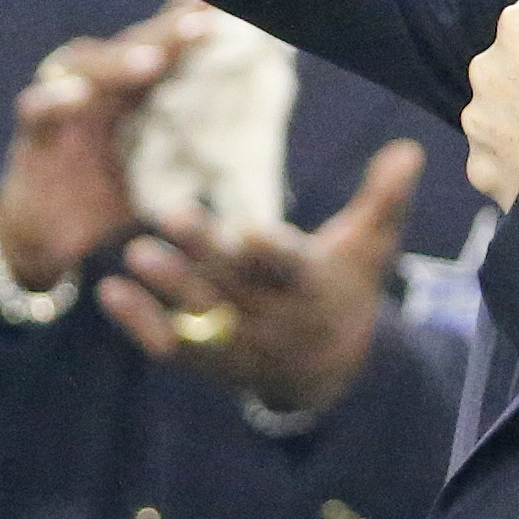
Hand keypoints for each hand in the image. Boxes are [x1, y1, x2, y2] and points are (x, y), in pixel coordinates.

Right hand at [0, 1, 212, 291]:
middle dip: (168, 32)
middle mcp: (99, 86)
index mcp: (134, 91)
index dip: (195, 24)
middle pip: (134, 46)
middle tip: (204, 21)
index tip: (233, 5)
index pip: (169, 48)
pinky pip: (37, 108)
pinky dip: (55, 99)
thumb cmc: (108, 199)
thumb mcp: (160, 178)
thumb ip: (193, 156)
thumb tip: (260, 152)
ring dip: (118, 61)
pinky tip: (78, 95)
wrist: (47, 237)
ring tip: (152, 60)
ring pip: (86, 65)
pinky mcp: (32, 135)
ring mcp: (62, 104)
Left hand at [99, 140, 426, 413]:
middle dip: (204, 254)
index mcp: (313, 286)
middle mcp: (274, 319)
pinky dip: (139, 324)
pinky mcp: (208, 361)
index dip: (273, 252)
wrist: (325, 371)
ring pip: (201, 317)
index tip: (251, 230)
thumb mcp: (369, 246)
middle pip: (236, 285)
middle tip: (169, 216)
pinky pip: (172, 348)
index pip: (293, 268)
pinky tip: (107, 293)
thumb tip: (411, 148)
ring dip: (168, 288)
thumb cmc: (344, 286)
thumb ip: (384, 199)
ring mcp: (238, 344)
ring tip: (134, 255)